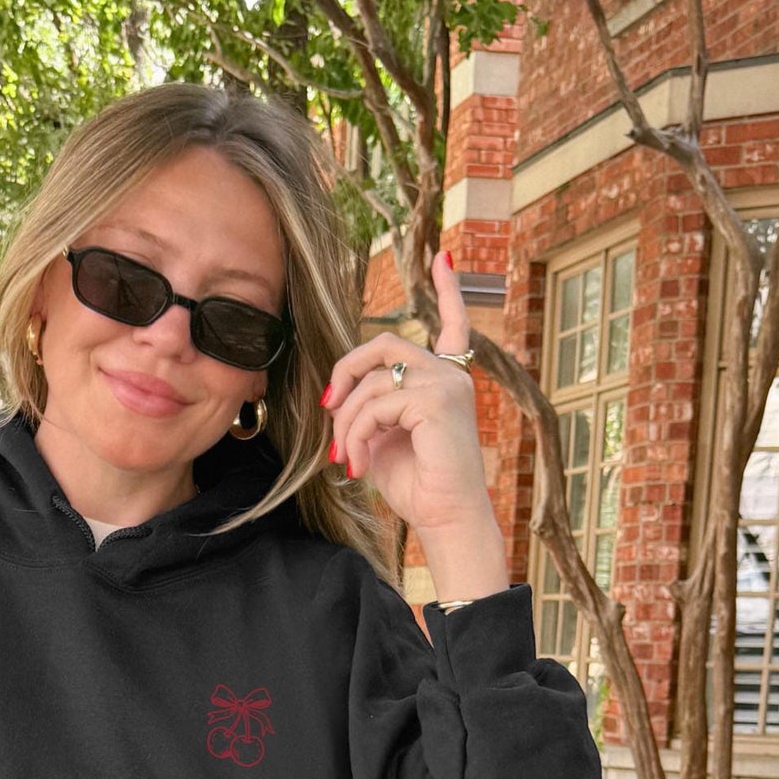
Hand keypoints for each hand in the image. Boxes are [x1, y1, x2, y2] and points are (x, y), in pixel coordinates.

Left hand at [322, 247, 503, 574]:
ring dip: (346, 422)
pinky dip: (357, 435)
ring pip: (373, 381)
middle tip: (327, 407)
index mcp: (442, 379)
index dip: (448, 291)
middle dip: (345, 372)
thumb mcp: (384, 438)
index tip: (444, 259)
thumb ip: (369, 408)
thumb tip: (337, 396)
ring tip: (345, 458)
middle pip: (382, 344)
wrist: (445, 519)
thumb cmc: (417, 486)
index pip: (451, 324)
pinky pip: (377, 404)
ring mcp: (446, 384)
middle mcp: (449, 374)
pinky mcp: (437, 401)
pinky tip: (358, 464)